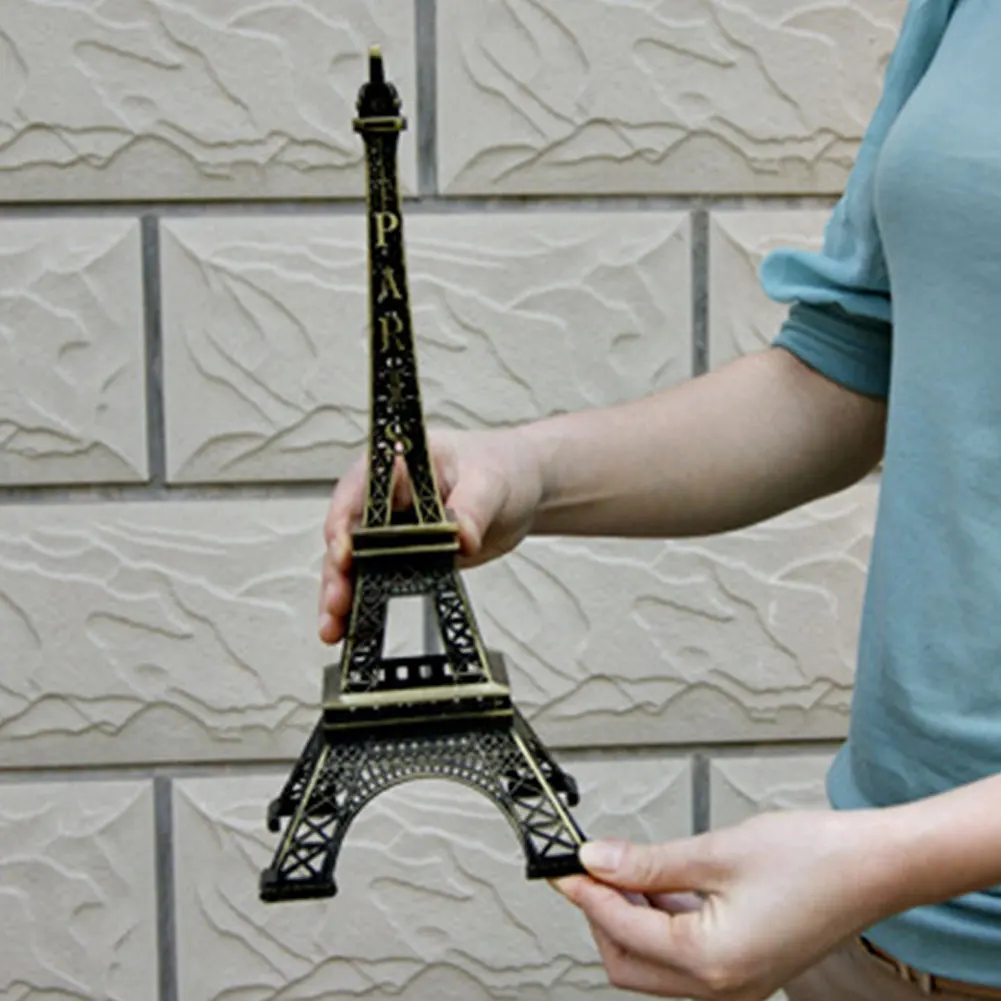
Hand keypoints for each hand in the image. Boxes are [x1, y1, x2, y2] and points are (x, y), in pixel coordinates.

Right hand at [318, 427, 545, 643]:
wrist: (523, 488)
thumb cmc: (501, 467)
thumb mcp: (490, 482)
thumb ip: (472, 508)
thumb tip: (460, 536)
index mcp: (397, 465)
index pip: (358, 492)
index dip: (343, 523)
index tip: (343, 553)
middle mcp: (386, 497)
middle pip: (348, 533)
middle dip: (337, 570)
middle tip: (336, 602)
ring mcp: (392, 530)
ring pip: (356, 563)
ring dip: (343, 595)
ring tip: (335, 628)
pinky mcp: (404, 557)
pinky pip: (377, 579)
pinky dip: (365, 604)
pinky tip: (354, 629)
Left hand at [554, 809, 898, 999]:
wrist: (876, 867)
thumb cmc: (814, 858)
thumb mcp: (717, 851)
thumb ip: (648, 863)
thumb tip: (596, 861)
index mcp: (710, 963)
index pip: (621, 930)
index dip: (584, 893)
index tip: (562, 866)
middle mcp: (721, 987)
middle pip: (629, 961)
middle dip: (602, 914)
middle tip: (589, 867)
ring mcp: (735, 982)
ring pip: (654, 961)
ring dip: (631, 917)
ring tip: (623, 867)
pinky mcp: (745, 967)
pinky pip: (684, 955)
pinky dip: (662, 920)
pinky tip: (658, 882)